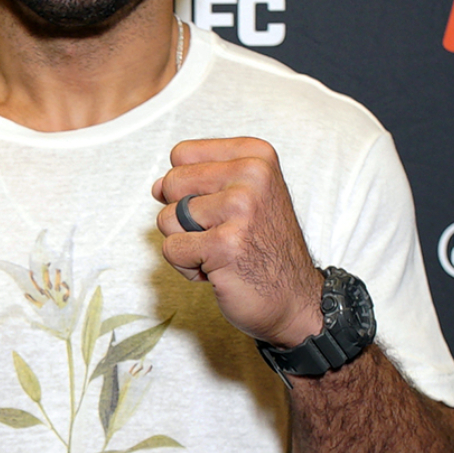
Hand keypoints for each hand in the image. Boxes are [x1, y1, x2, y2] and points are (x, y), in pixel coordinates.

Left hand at [152, 137, 322, 346]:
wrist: (296, 299)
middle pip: (171, 183)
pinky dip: (187, 267)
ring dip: (186, 243)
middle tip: (221, 232)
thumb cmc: (263, 247)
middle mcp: (252, 175)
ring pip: (167, 218)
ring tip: (220, 252)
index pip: (182, 153)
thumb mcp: (241, 196)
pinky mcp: (224, 244)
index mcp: (255, 156)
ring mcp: (239, 208)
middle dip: (183, 215)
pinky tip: (218, 269)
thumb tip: (157, 186)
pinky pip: (172, 249)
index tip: (218, 205)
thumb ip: (197, 181)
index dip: (187, 185)